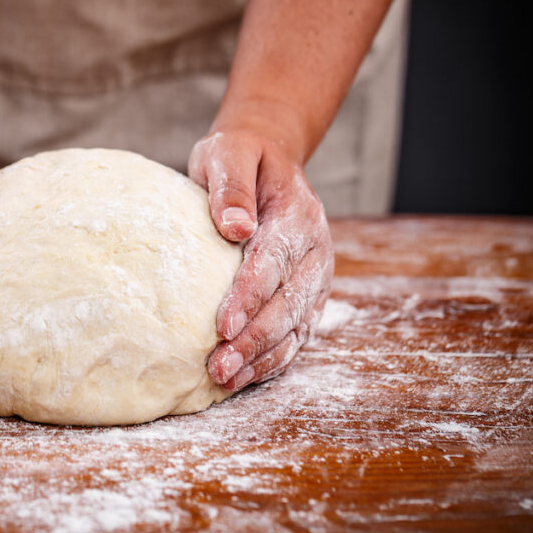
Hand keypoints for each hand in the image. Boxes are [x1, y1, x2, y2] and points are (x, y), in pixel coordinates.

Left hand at [188, 130, 333, 389]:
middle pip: (287, 303)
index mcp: (298, 216)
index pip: (273, 262)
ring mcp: (315, 276)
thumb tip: (234, 227)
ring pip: (295, 326)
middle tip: (218, 366)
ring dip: (262, 357)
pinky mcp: (308, 295)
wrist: (267, 159)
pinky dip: (272, 358)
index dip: (249, 296)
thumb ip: (230, 186)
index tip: (222, 325)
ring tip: (225, 379)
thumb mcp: (230, 153)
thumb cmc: (240, 157)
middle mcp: (315, 250)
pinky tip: (242, 377)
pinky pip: (296, 333)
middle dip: (253, 339)